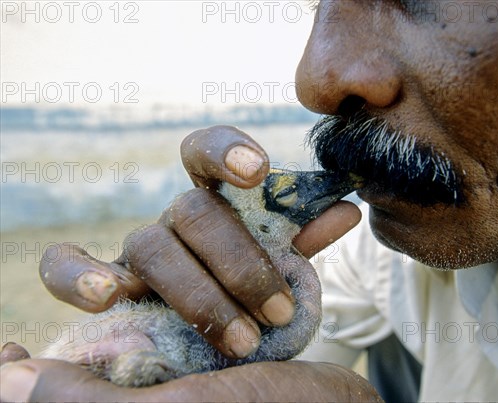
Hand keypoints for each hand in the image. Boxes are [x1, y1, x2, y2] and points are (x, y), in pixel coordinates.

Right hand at [10, 126, 366, 400]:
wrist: (220, 327)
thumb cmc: (251, 289)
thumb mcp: (283, 264)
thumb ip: (305, 237)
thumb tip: (347, 210)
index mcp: (216, 199)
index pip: (206, 149)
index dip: (227, 149)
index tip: (259, 171)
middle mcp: (175, 216)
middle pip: (194, 212)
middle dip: (240, 265)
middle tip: (278, 313)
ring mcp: (137, 247)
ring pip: (151, 247)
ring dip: (199, 296)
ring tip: (243, 341)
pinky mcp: (102, 281)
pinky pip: (65, 266)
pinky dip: (77, 276)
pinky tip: (107, 296)